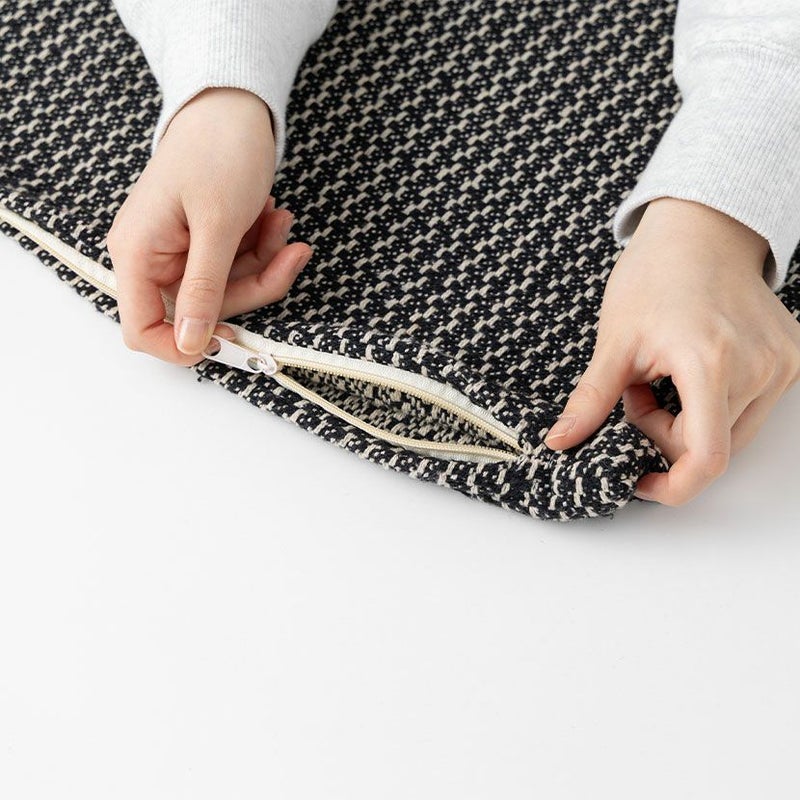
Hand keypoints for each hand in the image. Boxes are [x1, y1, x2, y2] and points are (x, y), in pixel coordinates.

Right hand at [107, 87, 312, 364]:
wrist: (234, 106)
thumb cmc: (218, 152)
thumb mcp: (217, 225)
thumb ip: (204, 288)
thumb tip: (190, 344)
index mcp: (136, 254)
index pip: (143, 329)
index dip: (182, 346)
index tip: (230, 341)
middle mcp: (153, 258)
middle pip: (202, 311)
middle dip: (252, 286)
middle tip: (287, 255)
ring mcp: (181, 252)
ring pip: (228, 290)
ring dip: (264, 263)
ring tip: (282, 222)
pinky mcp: (207, 243)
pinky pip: (238, 268)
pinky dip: (262, 249)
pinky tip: (276, 217)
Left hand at [543, 197, 799, 505]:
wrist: (700, 230)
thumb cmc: (653, 276)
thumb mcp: (614, 341)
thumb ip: (590, 400)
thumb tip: (559, 442)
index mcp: (711, 363)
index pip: (705, 458)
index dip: (672, 485)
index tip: (640, 480)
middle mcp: (758, 368)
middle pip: (710, 447)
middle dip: (665, 435)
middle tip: (639, 394)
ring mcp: (782, 364)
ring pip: (732, 433)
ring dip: (690, 422)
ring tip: (664, 378)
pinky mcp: (792, 359)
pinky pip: (751, 409)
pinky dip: (715, 405)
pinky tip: (693, 369)